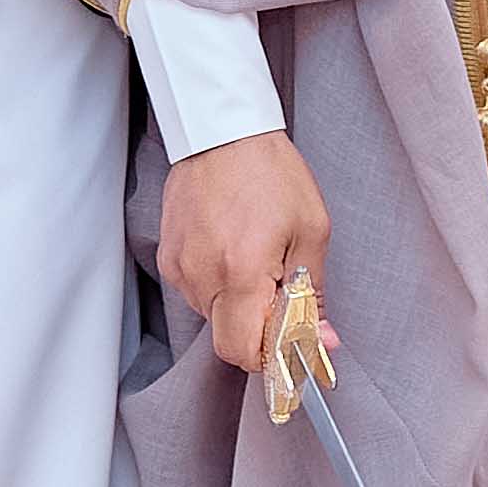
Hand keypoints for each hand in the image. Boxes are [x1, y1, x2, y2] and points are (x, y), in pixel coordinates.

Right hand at [154, 133, 330, 378]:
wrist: (221, 131)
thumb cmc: (269, 172)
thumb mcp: (310, 230)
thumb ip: (311, 293)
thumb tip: (319, 339)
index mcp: (241, 271)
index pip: (244, 351)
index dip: (272, 355)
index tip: (293, 342)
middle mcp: (202, 275)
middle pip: (228, 338)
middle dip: (259, 327)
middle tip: (281, 290)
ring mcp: (179, 266)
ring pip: (213, 316)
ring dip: (239, 303)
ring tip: (256, 257)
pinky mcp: (168, 255)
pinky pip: (198, 291)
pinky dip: (219, 283)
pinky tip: (233, 248)